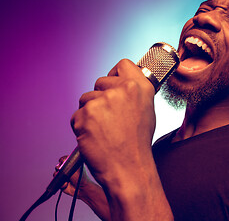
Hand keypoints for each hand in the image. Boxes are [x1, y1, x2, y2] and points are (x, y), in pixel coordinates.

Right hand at [54, 155, 111, 220]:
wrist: (83, 190)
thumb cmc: (84, 178)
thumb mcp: (78, 168)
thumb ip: (75, 163)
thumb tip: (72, 157)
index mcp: (73, 164)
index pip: (64, 159)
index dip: (62, 161)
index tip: (62, 162)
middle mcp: (69, 170)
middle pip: (58, 166)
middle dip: (59, 168)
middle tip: (62, 170)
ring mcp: (65, 177)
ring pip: (56, 175)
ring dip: (59, 177)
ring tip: (65, 179)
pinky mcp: (63, 184)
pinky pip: (57, 183)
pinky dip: (60, 184)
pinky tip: (65, 185)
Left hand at [70, 59, 171, 219]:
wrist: (128, 167)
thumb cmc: (137, 144)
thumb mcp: (147, 111)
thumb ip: (135, 93)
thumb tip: (122, 84)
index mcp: (140, 87)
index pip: (123, 65)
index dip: (116, 75)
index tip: (114, 84)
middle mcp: (121, 90)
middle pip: (100, 82)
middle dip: (100, 97)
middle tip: (110, 117)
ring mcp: (102, 101)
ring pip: (86, 98)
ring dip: (90, 112)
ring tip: (104, 130)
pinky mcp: (85, 114)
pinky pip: (77, 115)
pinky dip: (82, 125)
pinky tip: (95, 136)